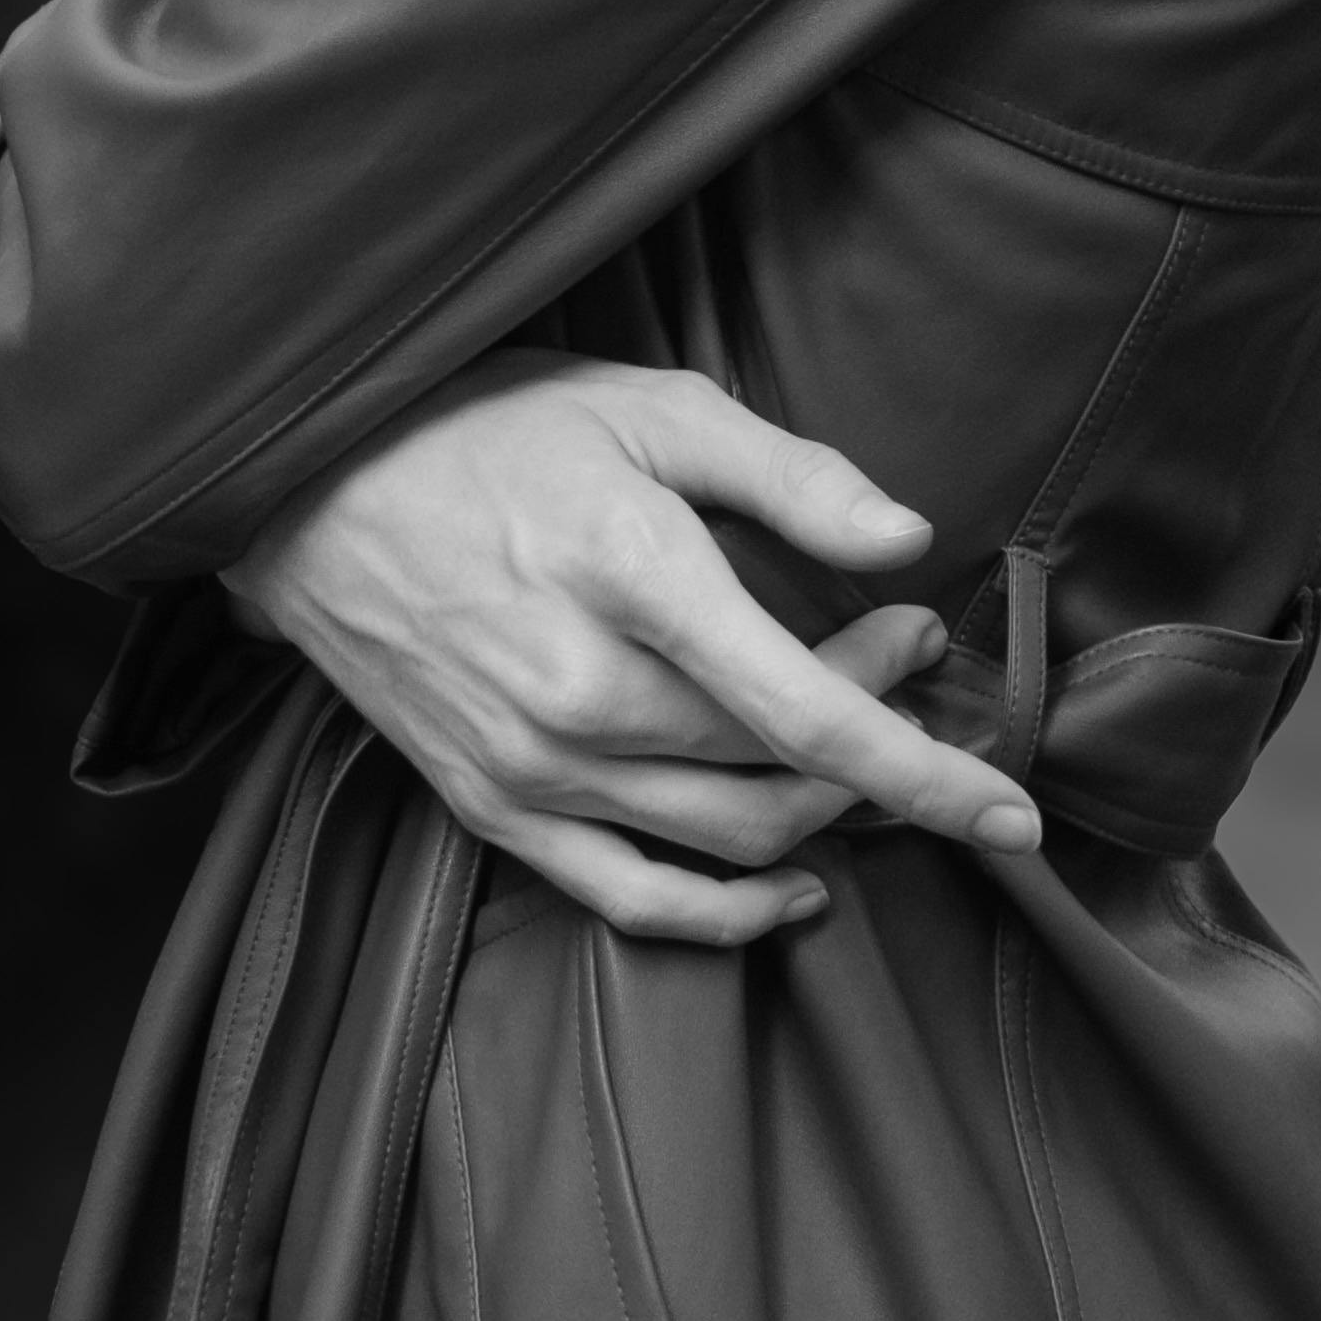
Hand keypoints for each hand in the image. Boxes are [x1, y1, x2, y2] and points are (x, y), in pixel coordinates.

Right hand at [227, 364, 1041, 946]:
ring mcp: (533, 766)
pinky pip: (632, 899)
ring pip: (729, 841)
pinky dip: (728, 914)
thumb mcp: (649, 406)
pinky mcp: (492, 809)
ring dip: (825, 814)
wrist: (306, 488)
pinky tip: (796, 889)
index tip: (1014, 804)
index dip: (927, 770)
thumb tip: (907, 536)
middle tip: (903, 649)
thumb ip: (789, 473)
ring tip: (859, 744)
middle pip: (785, 775)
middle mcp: (585, 692)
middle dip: (882, 739)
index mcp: (634, 577)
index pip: (810, 710)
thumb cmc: (487, 427)